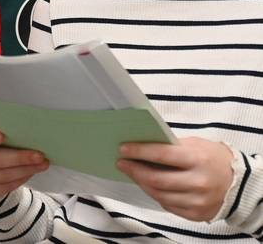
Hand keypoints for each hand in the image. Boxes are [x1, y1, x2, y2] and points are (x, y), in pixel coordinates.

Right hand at [0, 121, 47, 200]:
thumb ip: (0, 130)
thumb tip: (25, 131)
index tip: (3, 136)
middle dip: (18, 157)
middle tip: (39, 155)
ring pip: (0, 175)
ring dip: (24, 170)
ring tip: (41, 165)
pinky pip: (2, 188)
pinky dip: (19, 180)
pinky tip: (30, 173)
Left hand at [116, 137, 234, 221]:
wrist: (238, 181)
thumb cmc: (210, 157)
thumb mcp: (192, 144)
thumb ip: (169, 146)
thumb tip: (139, 145)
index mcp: (196, 159)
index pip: (160, 155)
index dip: (138, 152)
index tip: (122, 149)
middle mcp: (198, 182)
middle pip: (156, 179)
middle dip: (134, 170)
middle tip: (121, 163)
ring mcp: (198, 201)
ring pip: (160, 195)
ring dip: (142, 183)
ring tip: (133, 174)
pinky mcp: (198, 214)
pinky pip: (169, 206)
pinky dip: (156, 195)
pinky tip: (149, 186)